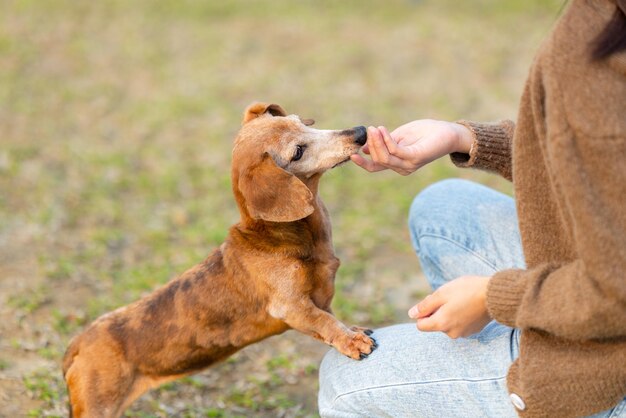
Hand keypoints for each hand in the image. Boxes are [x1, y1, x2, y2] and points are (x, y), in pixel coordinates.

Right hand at [350, 120, 473, 175]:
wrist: (448, 132)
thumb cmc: (426, 133)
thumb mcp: (400, 136)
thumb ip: (384, 143)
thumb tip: (365, 148)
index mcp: (397, 163)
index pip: (375, 167)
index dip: (363, 163)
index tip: (352, 154)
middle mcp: (402, 167)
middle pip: (378, 161)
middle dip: (371, 145)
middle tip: (369, 129)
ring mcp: (409, 164)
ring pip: (384, 158)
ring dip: (377, 142)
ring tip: (375, 128)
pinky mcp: (416, 157)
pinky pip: (395, 151)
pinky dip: (386, 140)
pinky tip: (383, 130)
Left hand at [408, 275, 491, 338]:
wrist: (495, 294)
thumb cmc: (466, 290)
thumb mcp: (441, 293)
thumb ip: (425, 306)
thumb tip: (411, 315)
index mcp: (442, 324)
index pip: (420, 325)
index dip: (423, 312)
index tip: (433, 301)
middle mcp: (451, 333)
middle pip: (435, 324)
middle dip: (437, 311)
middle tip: (449, 297)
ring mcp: (464, 333)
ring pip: (447, 323)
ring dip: (449, 313)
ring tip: (461, 300)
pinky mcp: (473, 331)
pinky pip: (459, 324)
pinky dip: (460, 316)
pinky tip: (469, 305)